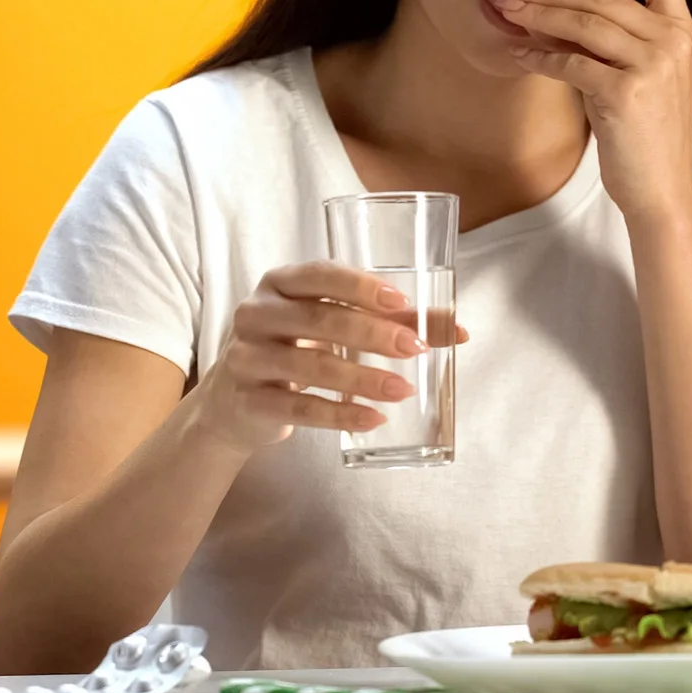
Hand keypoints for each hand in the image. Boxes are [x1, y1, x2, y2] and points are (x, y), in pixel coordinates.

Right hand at [182, 261, 464, 454]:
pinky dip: (339, 414)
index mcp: (279, 283)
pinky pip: (298, 408)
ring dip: (362, 377)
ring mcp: (247, 358)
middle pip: (317, 318)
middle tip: (415, 347)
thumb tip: (459, 329)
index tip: (403, 300)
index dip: (360, 285)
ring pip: (309, 365)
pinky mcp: (249, 401)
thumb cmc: (294, 349)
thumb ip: (389, 322)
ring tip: (403, 389)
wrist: (232, 402)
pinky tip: (373, 418)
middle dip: (371, 332)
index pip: (319, 274)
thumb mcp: (330, 326)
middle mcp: (256, 313)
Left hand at [492, 0, 691, 222]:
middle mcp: (671, 38)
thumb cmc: (644, 132)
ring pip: (583, 21)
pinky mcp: (626, 92)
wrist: (661, 188)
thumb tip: (552, 12)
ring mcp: (652, 64)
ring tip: (508, 12)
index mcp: (680, 27)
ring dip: (537, 14)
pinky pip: (571, 62)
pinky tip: (521, 56)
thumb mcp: (638, 74)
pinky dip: (539, 58)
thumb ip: (610, 40)